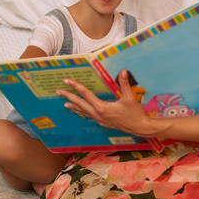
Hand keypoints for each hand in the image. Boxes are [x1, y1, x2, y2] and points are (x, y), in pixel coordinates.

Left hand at [56, 70, 170, 138]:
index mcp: (102, 108)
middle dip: (69, 97)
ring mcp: (100, 120)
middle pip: (80, 104)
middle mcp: (98, 114)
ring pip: (84, 112)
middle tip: (58, 91)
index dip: (76, 86)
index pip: (86, 94)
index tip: (67, 81)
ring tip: (65, 103)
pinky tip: (80, 112)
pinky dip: (83, 112)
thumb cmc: (135, 113)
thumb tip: (123, 71)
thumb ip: (124, 84)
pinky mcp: (104, 123)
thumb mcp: (130, 97)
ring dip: (74, 106)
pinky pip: (90, 116)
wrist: (140, 128)